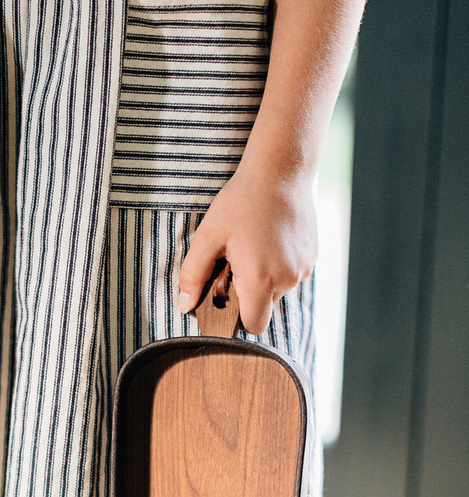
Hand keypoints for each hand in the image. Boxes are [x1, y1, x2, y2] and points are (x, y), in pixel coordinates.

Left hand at [176, 162, 317, 334]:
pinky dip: (277, 263)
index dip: (237, 318)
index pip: (252, 325)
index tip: (226, 297)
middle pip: (264, 307)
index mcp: (260, 280)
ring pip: (277, 289)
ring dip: (262, 276)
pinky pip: (290, 272)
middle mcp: (287, 279)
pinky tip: (268, 238)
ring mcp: (303, 267)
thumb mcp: (207, 237)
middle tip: (235, 261)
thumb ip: (193, 275)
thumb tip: (185, 306)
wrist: (280, 171)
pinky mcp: (312, 255)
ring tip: (252, 245)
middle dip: (247, 293)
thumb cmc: (240, 203)